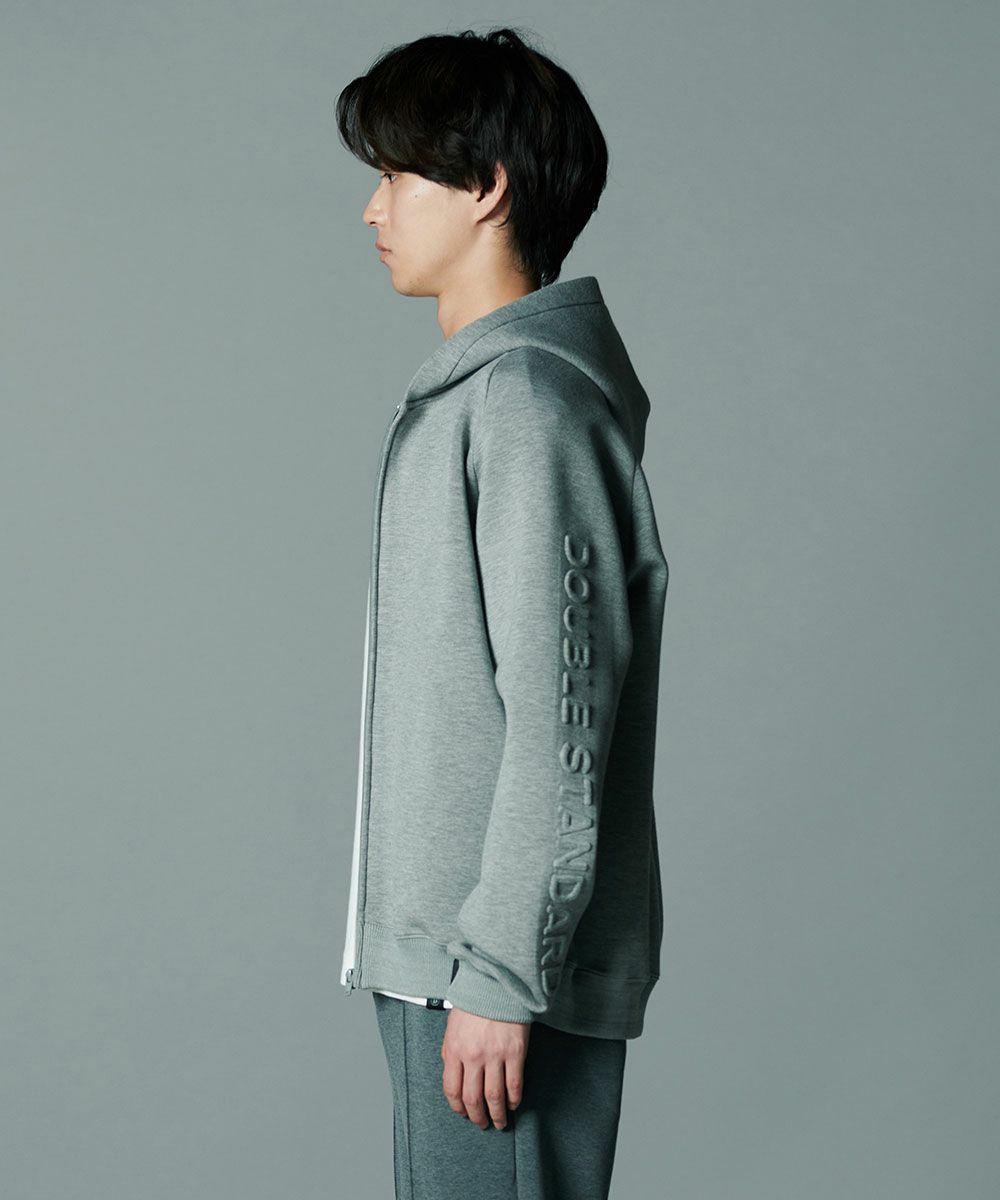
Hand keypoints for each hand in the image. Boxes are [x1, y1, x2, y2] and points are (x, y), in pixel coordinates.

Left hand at [440, 1006, 530, 1129]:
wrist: (497, 984)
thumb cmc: (475, 1003)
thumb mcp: (453, 1026)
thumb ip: (451, 1052)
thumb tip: (454, 1075)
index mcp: (454, 1049)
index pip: (452, 1089)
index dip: (457, 1107)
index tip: (463, 1113)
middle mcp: (473, 1056)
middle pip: (473, 1098)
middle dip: (477, 1117)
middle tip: (482, 1123)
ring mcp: (495, 1055)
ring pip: (494, 1097)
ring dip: (497, 1114)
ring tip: (499, 1122)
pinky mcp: (515, 1052)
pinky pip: (514, 1084)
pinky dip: (514, 1099)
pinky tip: (513, 1104)